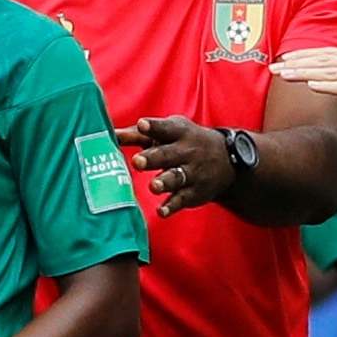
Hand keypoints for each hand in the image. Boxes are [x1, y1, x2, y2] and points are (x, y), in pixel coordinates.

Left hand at [117, 116, 235, 216]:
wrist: (227, 160)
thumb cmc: (185, 142)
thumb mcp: (168, 132)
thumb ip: (137, 135)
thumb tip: (108, 133)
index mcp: (178, 133)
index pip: (165, 128)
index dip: (153, 127)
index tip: (141, 125)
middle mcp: (186, 152)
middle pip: (168, 155)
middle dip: (153, 158)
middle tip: (137, 162)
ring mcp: (192, 173)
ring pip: (177, 178)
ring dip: (164, 182)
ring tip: (153, 186)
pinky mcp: (194, 193)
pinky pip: (182, 200)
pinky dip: (172, 206)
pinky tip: (161, 211)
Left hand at [272, 42, 336, 105]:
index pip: (327, 55)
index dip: (304, 56)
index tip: (283, 60)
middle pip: (322, 61)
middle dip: (296, 64)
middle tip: (270, 68)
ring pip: (329, 72)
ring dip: (305, 73)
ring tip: (283, 75)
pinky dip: (328, 85)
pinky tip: (312, 85)